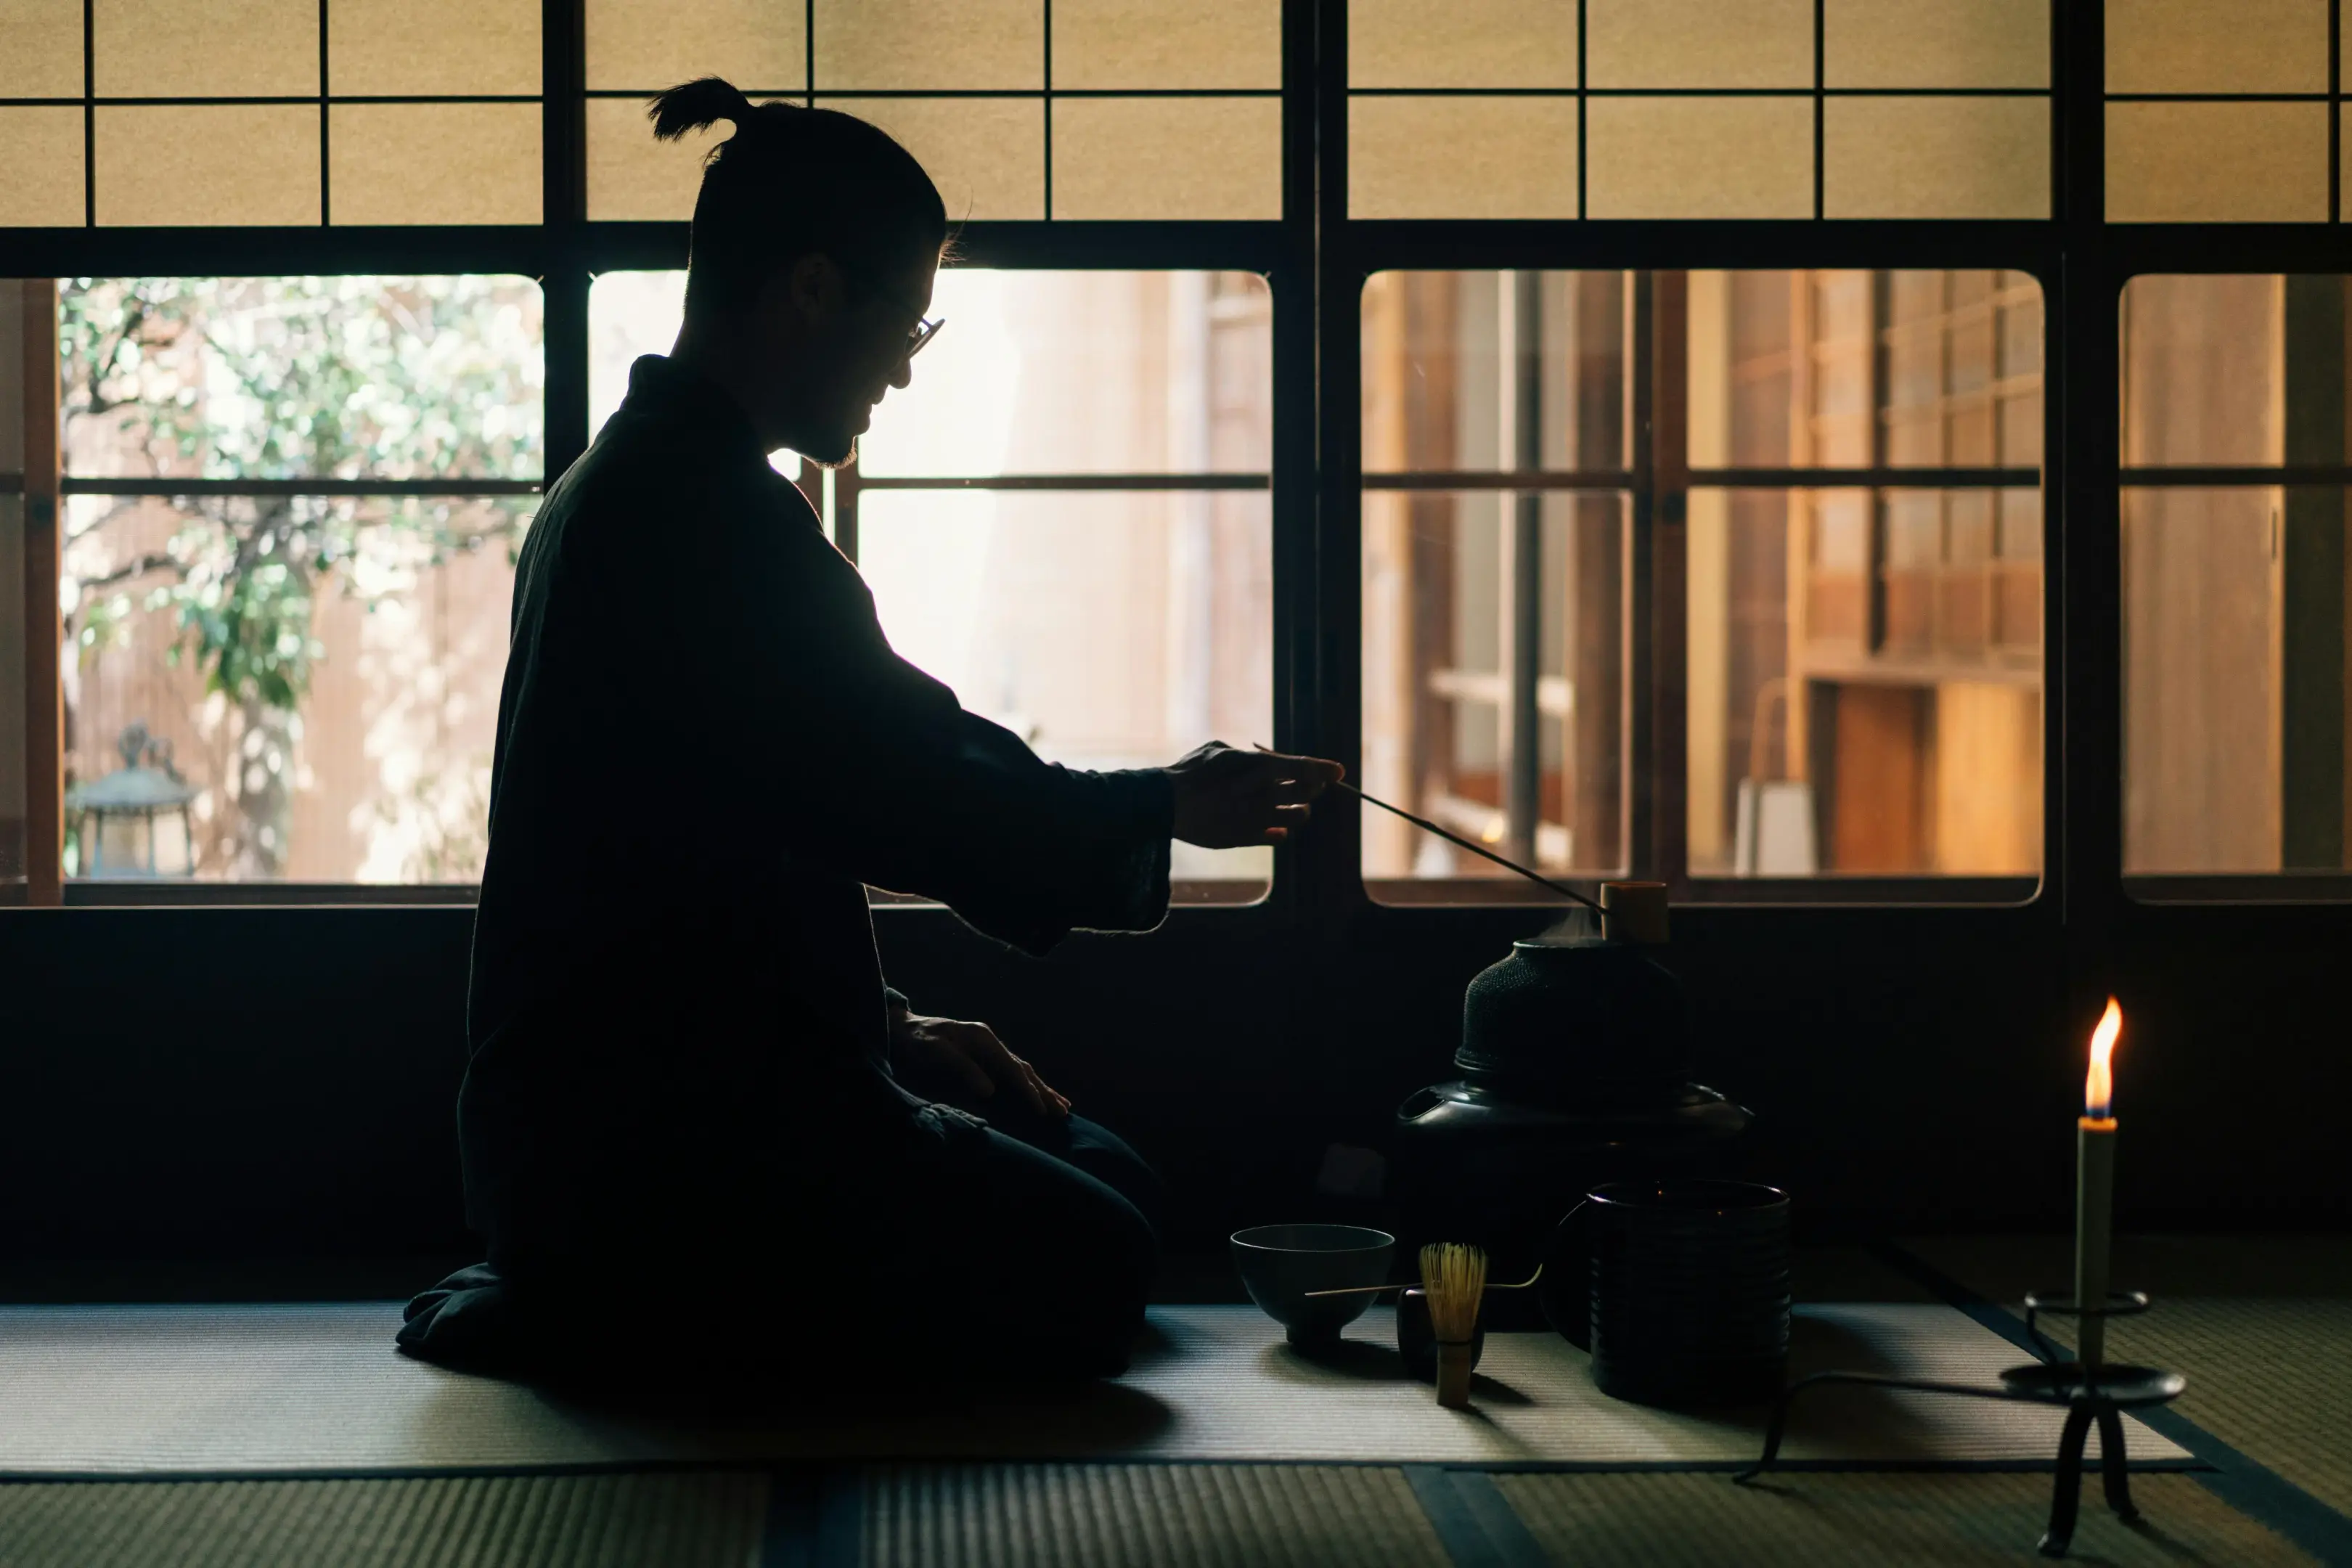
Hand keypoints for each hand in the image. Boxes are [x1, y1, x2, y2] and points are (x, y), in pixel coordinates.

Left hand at [888, 1005, 1070, 1118]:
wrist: (901, 1029)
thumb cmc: (917, 1041)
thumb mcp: (936, 1052)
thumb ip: (963, 1069)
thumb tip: (990, 1092)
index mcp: (983, 1039)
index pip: (1013, 1070)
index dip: (1029, 1091)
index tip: (1042, 1111)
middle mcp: (990, 1041)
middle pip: (1024, 1069)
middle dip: (1044, 1091)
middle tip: (1064, 1112)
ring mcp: (987, 1047)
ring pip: (1021, 1070)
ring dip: (1041, 1088)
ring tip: (1062, 1105)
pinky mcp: (982, 1055)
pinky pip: (1011, 1071)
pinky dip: (1027, 1083)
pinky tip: (1035, 1091)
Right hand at [1166, 741, 1344, 848]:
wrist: (1166, 805)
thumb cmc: (1190, 772)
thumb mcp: (1218, 750)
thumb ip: (1247, 757)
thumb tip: (1262, 762)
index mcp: (1260, 767)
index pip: (1305, 768)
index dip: (1325, 768)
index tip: (1338, 771)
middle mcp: (1265, 793)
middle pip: (1308, 791)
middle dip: (1313, 787)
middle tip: (1310, 785)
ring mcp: (1259, 817)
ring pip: (1299, 816)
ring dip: (1302, 810)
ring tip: (1295, 806)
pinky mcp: (1248, 837)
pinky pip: (1279, 836)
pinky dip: (1281, 830)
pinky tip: (1276, 825)